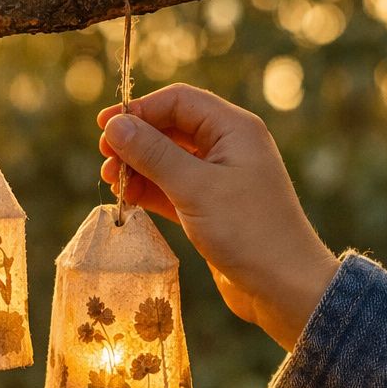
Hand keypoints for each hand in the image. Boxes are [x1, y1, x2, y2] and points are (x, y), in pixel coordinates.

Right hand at [98, 84, 339, 350]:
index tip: (104, 126)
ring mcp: (220, 177)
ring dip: (138, 166)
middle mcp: (228, 146)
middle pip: (171, 127)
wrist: (283, 286)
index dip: (139, 109)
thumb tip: (116, 124)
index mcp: (234, 129)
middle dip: (135, 140)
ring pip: (168, 159)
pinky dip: (149, 189)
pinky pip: (172, 187)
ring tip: (111, 180)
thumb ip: (153, 154)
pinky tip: (127, 198)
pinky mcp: (211, 206)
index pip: (179, 101)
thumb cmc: (247, 231)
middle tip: (104, 157)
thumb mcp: (195, 188)